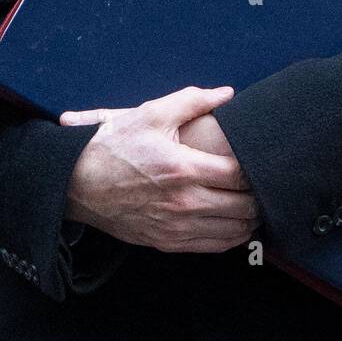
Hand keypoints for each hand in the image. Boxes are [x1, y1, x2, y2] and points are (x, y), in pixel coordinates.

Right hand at [60, 85, 259, 252]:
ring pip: (232, 232)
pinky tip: (235, 223)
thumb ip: (193, 101)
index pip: (239, 175)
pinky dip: (231, 237)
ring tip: (253, 202)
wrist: (78, 183)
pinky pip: (213, 247)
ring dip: (249, 219)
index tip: (261, 159)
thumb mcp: (151, 114)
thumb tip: (227, 94)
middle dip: (258, 195)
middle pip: (242, 207)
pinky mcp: (167, 242)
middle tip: (263, 182)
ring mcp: (175, 227)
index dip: (256, 169)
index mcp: (183, 169)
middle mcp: (183, 203)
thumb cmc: (115, 146)